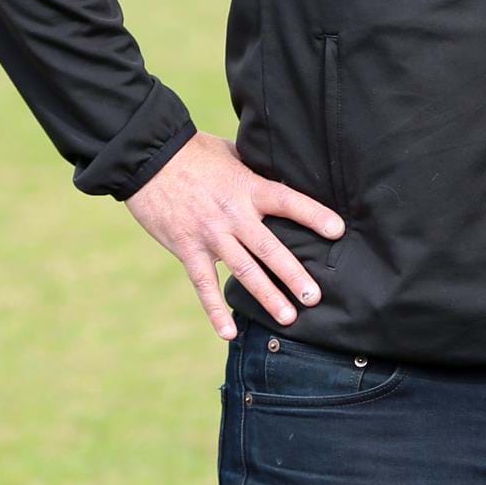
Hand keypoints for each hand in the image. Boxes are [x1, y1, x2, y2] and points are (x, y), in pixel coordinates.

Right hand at [126, 131, 344, 339]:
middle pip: (270, 248)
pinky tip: (229, 332)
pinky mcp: (187, 248)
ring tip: (288, 318)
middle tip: (315, 297)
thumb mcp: (232, 153)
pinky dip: (215, 310)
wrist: (148, 158)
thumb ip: (255, 170)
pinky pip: (204, 285)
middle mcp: (233, 214)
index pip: (289, 202)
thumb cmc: (193, 152)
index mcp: (248, 187)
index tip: (338, 231)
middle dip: (293, 275)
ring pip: (244, 270)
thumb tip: (281, 171)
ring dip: (267, 296)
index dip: (314, 215)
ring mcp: (210, 234)